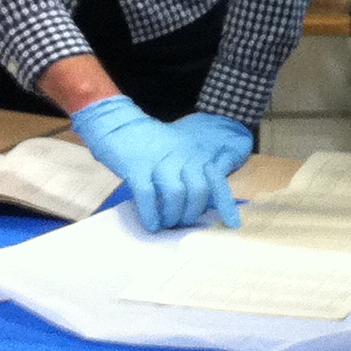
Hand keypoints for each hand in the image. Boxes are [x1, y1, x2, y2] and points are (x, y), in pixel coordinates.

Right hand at [71, 97, 243, 230]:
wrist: (118, 126)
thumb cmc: (152, 147)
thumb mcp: (180, 154)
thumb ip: (193, 173)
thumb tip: (203, 206)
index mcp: (195, 153)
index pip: (216, 180)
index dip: (225, 204)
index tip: (232, 224)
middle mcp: (181, 155)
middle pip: (198, 191)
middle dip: (191, 213)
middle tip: (182, 222)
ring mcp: (159, 160)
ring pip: (175, 194)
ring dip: (172, 215)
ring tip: (166, 223)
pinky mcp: (137, 166)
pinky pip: (148, 195)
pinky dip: (151, 214)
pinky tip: (152, 224)